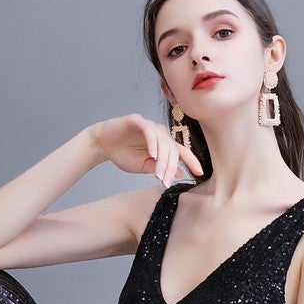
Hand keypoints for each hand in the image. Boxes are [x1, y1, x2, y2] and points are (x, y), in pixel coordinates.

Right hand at [89, 114, 204, 187]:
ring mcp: (149, 126)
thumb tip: (180, 174)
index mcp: (163, 144)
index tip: (200, 173)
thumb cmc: (124, 154)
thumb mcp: (145, 166)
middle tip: (165, 182)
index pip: (180, 152)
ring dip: (162, 160)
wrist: (103, 144)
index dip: (191, 161)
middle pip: (172, 149)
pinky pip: (149, 131)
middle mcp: (159, 133)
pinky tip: (153, 155)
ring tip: (158, 174)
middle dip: (170, 168)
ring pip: (163, 141)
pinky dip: (153, 143)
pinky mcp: (137, 121)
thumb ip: (161, 168)